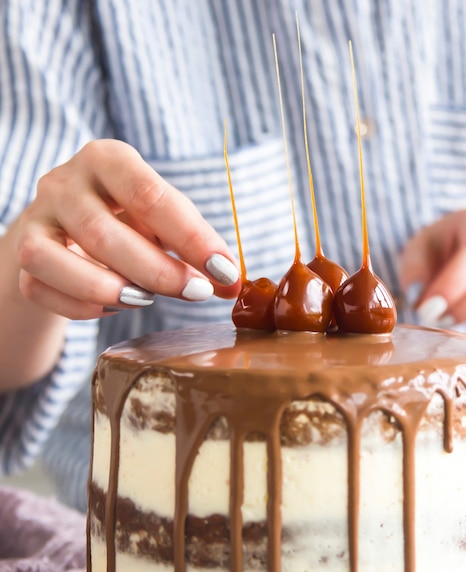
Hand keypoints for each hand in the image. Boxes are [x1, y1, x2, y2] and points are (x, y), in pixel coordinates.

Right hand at [13, 139, 239, 319]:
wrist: (73, 225)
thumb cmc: (130, 218)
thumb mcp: (165, 219)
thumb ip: (196, 245)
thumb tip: (232, 283)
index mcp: (108, 160)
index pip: (151, 196)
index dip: (192, 238)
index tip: (225, 272)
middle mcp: (64, 182)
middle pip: (104, 234)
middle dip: (158, 272)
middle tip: (196, 293)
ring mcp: (36, 218)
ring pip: (55, 260)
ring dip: (109, 290)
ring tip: (146, 300)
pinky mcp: (21, 254)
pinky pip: (40, 288)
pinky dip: (82, 306)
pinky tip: (114, 305)